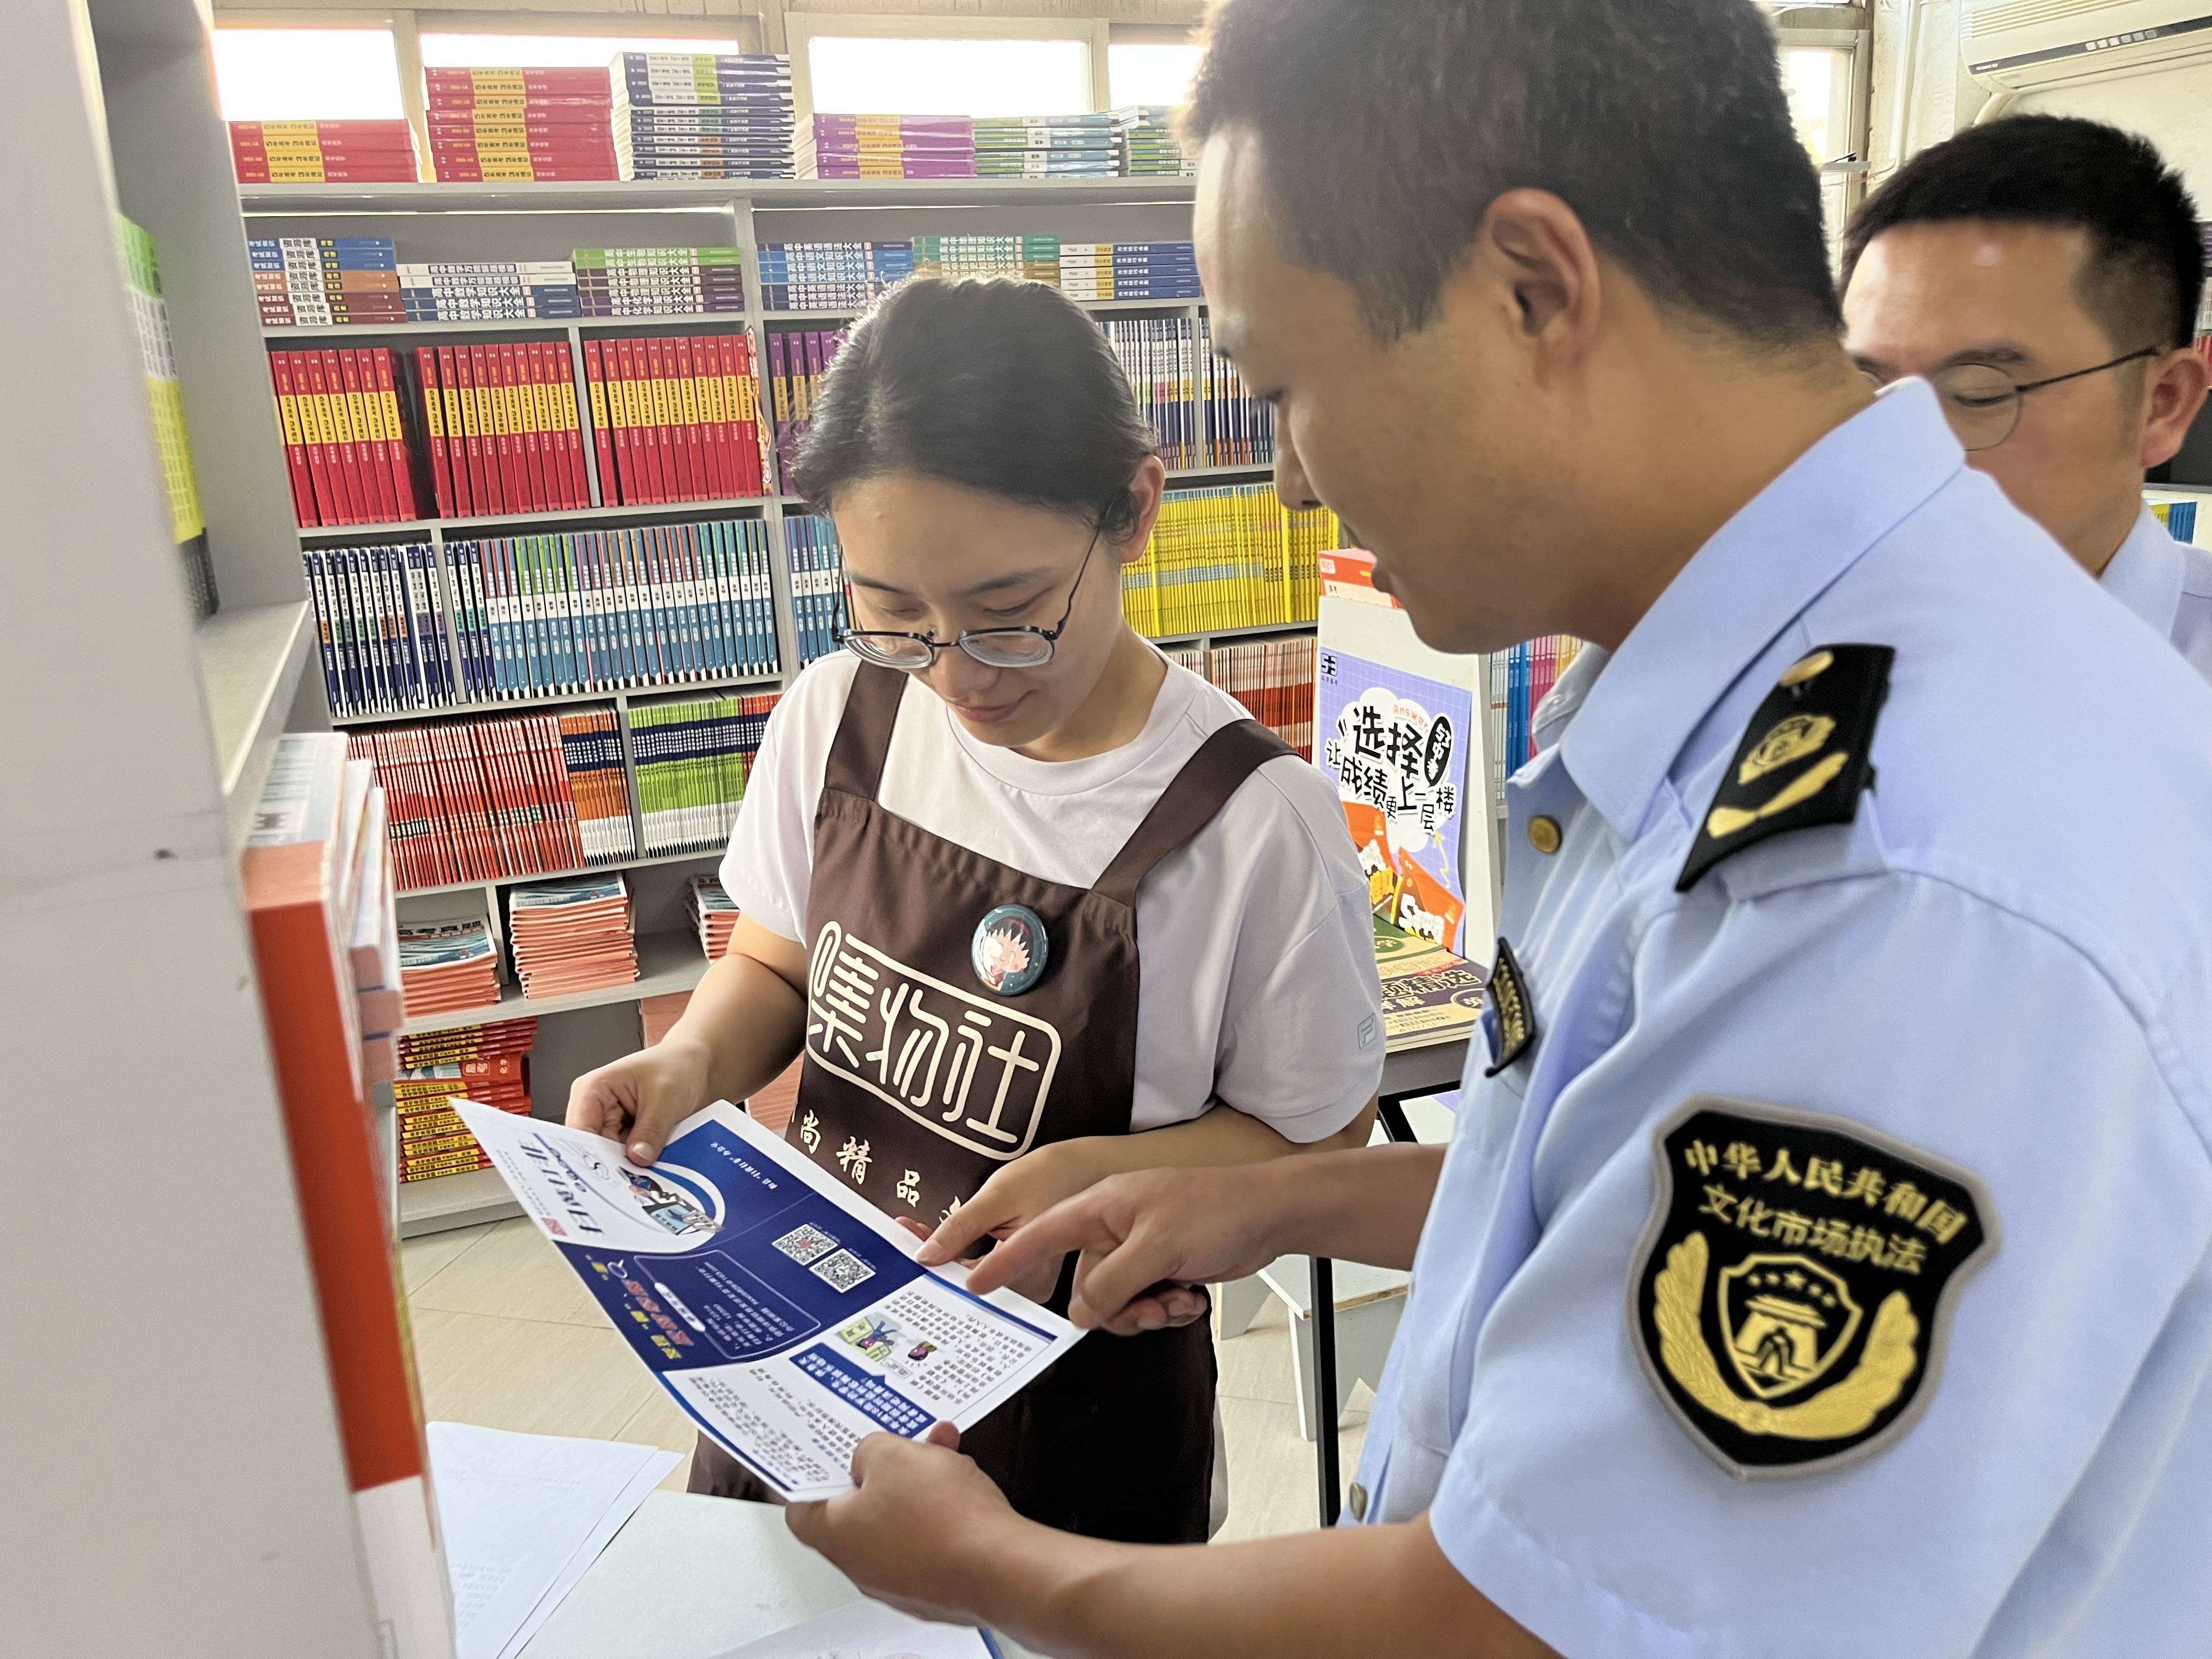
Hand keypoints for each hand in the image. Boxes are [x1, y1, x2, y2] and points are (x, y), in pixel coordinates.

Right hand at [565, 1035, 710, 1164]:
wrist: (697, 1066)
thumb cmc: (677, 1067)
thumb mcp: (665, 1098)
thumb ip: (650, 1130)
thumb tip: (638, 1158)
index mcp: (593, 1089)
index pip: (580, 1131)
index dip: (590, 1157)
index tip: (609, 1177)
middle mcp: (596, 1109)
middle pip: (593, 1150)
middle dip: (615, 1166)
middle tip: (636, 1180)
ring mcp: (611, 1125)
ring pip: (611, 1159)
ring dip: (631, 1167)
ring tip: (650, 1172)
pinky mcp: (626, 1137)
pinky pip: (628, 1159)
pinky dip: (641, 1165)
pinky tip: (655, 1169)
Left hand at [786, 1426, 1012, 1625]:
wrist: (999, 1566)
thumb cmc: (942, 1520)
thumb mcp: (892, 1454)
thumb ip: (870, 1450)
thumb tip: (869, 1458)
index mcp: (836, 1535)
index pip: (802, 1508)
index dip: (811, 1477)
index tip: (821, 1457)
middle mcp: (862, 1564)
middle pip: (859, 1508)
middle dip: (883, 1469)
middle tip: (897, 1445)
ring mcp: (900, 1578)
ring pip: (900, 1517)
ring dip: (918, 1482)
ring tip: (942, 1453)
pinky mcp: (936, 1582)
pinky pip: (930, 1536)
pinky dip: (942, 1508)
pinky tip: (961, 1482)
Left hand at [912, 1142, 1105, 1303]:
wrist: (1085, 1167)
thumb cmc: (1051, 1176)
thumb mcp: (997, 1197)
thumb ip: (959, 1229)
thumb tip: (926, 1256)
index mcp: (1028, 1272)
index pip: (965, 1279)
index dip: (933, 1258)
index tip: (907, 1237)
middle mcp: (1032, 1286)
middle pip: (968, 1281)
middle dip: (936, 1255)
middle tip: (908, 1233)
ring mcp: (1031, 1282)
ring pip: (975, 1276)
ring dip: (947, 1253)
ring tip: (921, 1233)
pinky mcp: (1029, 1272)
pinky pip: (987, 1269)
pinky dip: (964, 1252)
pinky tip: (946, 1237)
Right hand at [965, 1164, 1287, 1335]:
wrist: (1269, 1214)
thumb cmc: (1216, 1208)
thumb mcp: (1156, 1248)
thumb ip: (1110, 1283)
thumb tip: (1080, 1315)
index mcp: (1099, 1207)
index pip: (1039, 1235)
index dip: (1003, 1257)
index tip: (971, 1279)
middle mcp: (1111, 1229)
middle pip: (1083, 1288)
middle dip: (1115, 1309)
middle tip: (1149, 1307)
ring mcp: (1135, 1250)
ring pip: (1113, 1304)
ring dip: (1145, 1313)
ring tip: (1177, 1300)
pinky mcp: (1158, 1269)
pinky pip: (1141, 1305)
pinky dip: (1164, 1310)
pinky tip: (1190, 1299)